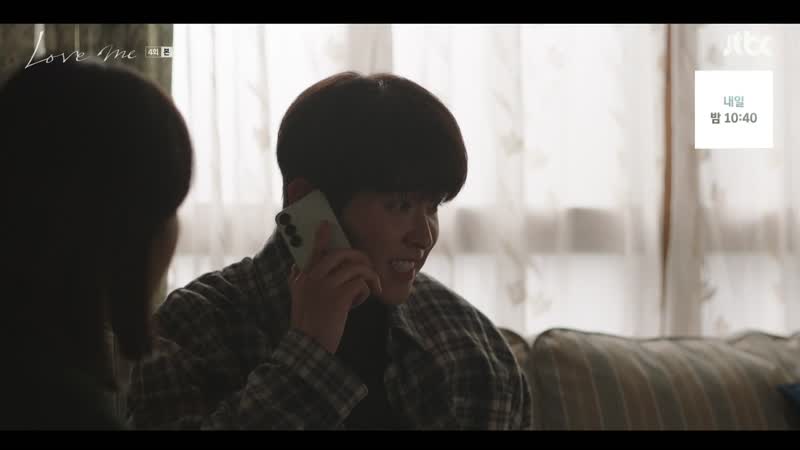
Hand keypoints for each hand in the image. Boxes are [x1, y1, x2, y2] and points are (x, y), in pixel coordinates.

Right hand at [288, 221, 381, 353]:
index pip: (313, 250)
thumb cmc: (307, 322)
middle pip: (342, 254)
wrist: (308, 344)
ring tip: (371, 288)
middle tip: (368, 268)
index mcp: (303, 276)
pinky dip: (365, 291)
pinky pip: (360, 283)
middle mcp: (313, 277)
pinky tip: (360, 302)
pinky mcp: (339, 297)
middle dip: (361, 258)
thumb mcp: (297, 297)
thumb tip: (296, 266)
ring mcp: (326, 286)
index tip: (326, 224)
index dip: (321, 236)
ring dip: (369, 277)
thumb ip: (297, 280)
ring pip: (356, 268)